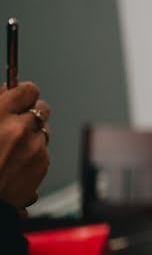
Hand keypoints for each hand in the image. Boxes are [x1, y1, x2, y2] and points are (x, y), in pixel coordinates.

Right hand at [0, 82, 50, 209]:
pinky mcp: (42, 165)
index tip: (18, 97)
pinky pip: (42, 151)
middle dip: (31, 113)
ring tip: (10, 148)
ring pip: (43, 131)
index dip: (23, 93)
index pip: (27, 90)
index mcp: (0, 115)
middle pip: (42, 109)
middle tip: (17, 121)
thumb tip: (6, 92)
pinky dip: (33, 154)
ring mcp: (34, 147)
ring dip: (32, 135)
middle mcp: (21, 129)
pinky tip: (14, 164)